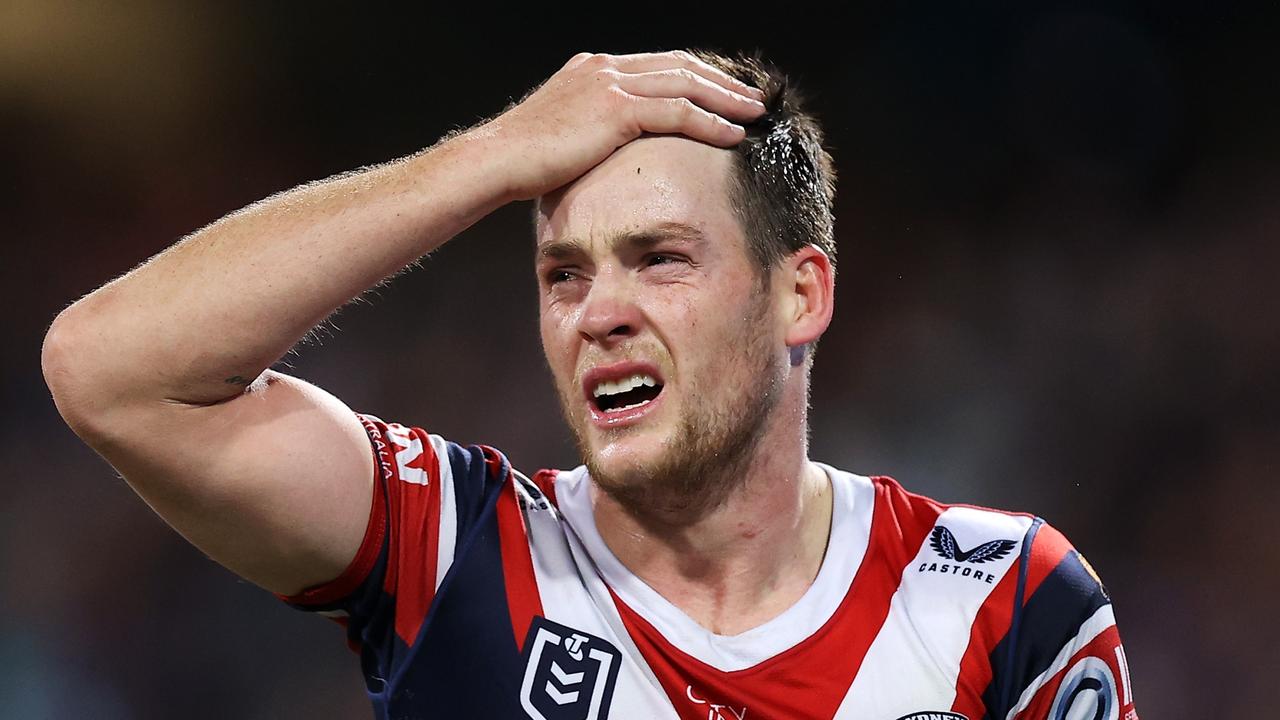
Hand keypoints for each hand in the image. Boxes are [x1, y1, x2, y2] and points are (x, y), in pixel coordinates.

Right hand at [478, 51, 767, 201]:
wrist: (497, 160)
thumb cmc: (524, 160)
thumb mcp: (564, 133)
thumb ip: (593, 128)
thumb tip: (613, 150)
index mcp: (594, 69)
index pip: (659, 64)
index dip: (696, 76)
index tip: (722, 91)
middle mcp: (605, 68)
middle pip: (680, 66)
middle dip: (720, 82)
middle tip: (752, 97)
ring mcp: (610, 84)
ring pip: (685, 84)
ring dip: (725, 99)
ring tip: (753, 114)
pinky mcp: (615, 110)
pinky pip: (677, 113)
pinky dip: (710, 123)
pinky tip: (732, 135)